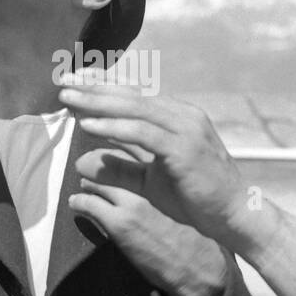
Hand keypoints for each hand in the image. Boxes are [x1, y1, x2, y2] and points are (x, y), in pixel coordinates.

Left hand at [59, 81, 252, 246]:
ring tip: (68, 99)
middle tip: (63, 81)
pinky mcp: (184, 148)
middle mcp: (183, 115)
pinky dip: (114, 126)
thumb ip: (121, 167)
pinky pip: (142, 132)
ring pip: (134, 108)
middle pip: (131, 94)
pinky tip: (88, 125)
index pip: (135, 93)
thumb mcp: (151, 181)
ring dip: (97, 102)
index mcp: (177, 117)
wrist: (233, 215)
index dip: (103, 84)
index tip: (75, 80)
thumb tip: (83, 162)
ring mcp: (186, 128)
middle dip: (94, 87)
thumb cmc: (195, 198)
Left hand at [68, 148, 227, 295]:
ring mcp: (133, 203)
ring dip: (88, 182)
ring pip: (99, 181)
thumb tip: (147, 182)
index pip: (137, 150)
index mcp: (167, 176)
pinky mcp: (119, 223)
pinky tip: (76, 202)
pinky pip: (90, 204)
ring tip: (84, 184)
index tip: (109, 148)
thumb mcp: (183, 202)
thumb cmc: (194, 237)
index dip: (120, 146)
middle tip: (86, 163)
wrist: (198, 266)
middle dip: (98, 161)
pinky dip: (79, 201)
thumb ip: (166, 187)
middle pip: (114, 161)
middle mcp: (150, 184)